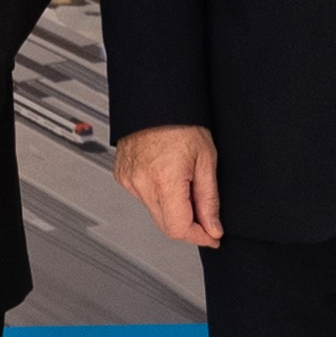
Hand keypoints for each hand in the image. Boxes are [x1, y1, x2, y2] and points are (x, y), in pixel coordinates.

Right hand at [114, 122, 223, 246]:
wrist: (155, 100)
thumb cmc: (181, 122)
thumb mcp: (206, 159)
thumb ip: (209, 199)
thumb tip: (213, 227)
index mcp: (165, 179)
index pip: (179, 229)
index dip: (199, 236)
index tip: (212, 236)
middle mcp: (142, 183)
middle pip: (166, 226)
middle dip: (188, 224)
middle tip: (204, 211)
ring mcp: (129, 180)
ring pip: (155, 212)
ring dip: (173, 208)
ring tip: (184, 182)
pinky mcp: (122, 176)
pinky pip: (143, 197)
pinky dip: (158, 195)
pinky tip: (167, 175)